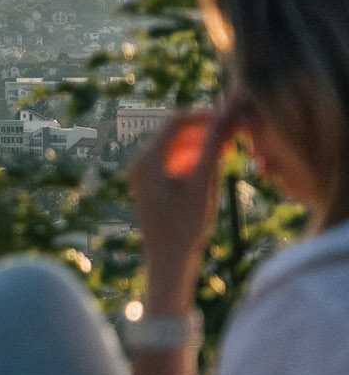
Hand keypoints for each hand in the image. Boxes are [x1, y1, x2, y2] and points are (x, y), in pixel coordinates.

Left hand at [126, 104, 240, 312]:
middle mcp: (139, 161)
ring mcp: (142, 172)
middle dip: (204, 130)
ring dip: (200, 144)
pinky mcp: (149, 183)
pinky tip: (212, 165)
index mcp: (147, 158)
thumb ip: (214, 146)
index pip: (177, 121)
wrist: (168, 259)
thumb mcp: (204, 181)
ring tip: (228, 150)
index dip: (206, 116)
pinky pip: (171, 160)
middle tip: (235, 133)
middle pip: (175, 131)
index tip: (232, 117)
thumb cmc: (186, 223)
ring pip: (175, 145)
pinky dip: (191, 158)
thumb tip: (228, 114)